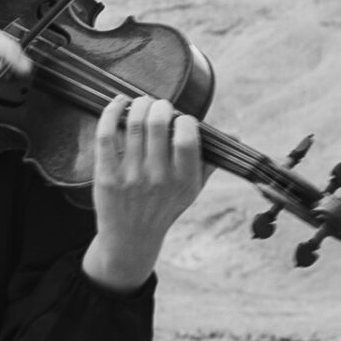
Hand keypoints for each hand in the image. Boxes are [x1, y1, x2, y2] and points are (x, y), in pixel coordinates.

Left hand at [83, 95, 206, 290]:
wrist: (131, 238)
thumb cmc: (165, 206)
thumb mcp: (192, 189)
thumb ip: (210, 161)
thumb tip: (235, 135)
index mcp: (183, 180)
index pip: (187, 138)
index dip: (184, 120)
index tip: (180, 119)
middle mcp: (157, 179)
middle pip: (157, 124)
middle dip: (159, 106)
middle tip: (159, 105)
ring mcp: (130, 177)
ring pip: (134, 125)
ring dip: (137, 105)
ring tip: (141, 102)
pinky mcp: (107, 177)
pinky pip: (106, 135)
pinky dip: (111, 113)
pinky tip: (117, 103)